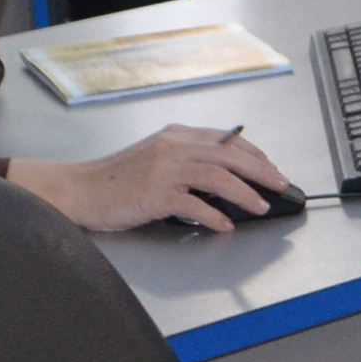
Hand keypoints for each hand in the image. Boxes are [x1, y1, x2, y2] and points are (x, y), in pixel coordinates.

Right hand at [9, 125, 293, 231]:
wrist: (79, 189)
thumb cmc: (115, 178)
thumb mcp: (155, 157)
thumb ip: (186, 160)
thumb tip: (224, 177)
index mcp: (176, 136)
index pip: (226, 141)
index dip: (254, 155)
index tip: (271, 168)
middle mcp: (173, 148)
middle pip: (229, 155)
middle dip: (261, 171)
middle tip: (281, 184)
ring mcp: (163, 170)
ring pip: (217, 176)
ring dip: (244, 193)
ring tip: (261, 206)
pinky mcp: (153, 194)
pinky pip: (193, 204)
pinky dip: (213, 215)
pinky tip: (224, 225)